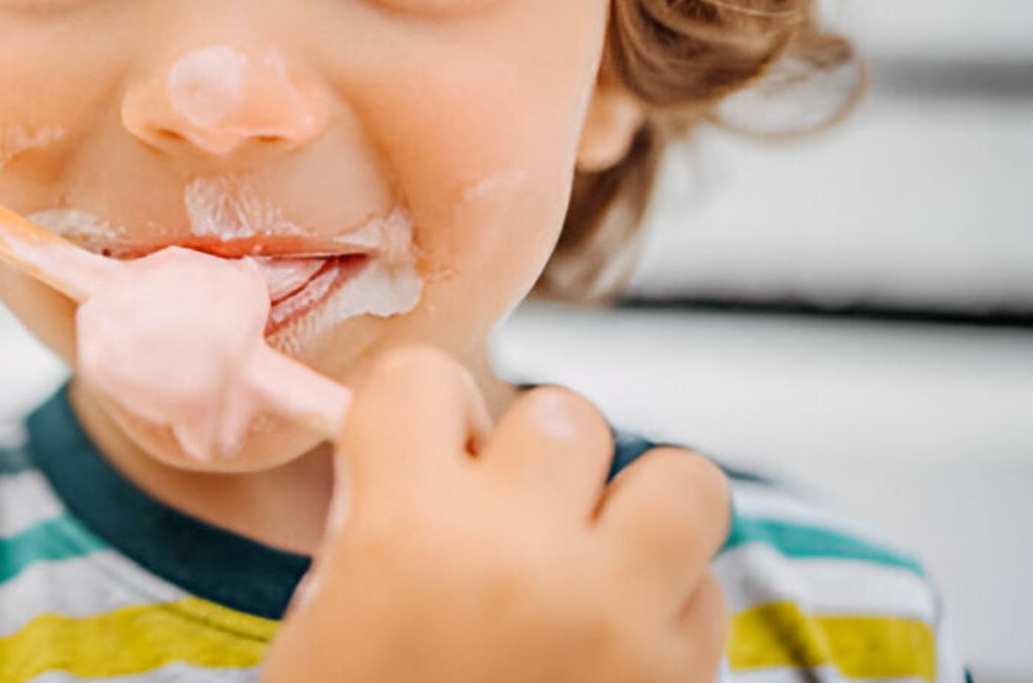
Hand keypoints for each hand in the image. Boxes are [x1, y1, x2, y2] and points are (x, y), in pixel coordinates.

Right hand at [263, 346, 729, 682]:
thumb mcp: (322, 629)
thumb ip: (377, 527)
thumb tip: (428, 464)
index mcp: (405, 532)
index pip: (423, 380)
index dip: (415, 413)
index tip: (414, 445)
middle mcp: (522, 554)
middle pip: (559, 415)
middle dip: (528, 459)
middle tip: (501, 515)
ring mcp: (618, 618)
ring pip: (679, 478)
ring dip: (634, 508)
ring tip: (589, 556)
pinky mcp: (682, 682)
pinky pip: (710, 588)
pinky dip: (671, 600)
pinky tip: (616, 642)